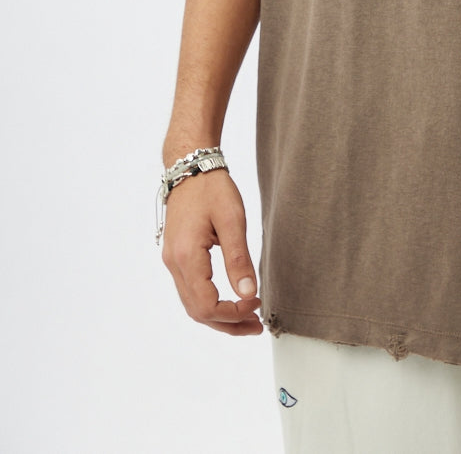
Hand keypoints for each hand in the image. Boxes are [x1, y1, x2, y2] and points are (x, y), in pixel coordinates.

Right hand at [161, 169, 263, 335]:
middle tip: (256, 325)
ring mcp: (172, 262)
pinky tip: (230, 300)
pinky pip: (191, 291)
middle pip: (197, 312)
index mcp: (186, 257)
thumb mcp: (232, 220)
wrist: (190, 168)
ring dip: (219, 317)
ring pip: (192, 305)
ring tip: (248, 318)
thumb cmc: (212, 189)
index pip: (206, 306)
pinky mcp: (176, 257)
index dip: (232, 313)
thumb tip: (248, 294)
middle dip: (228, 323)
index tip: (256, 304)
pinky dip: (210, 303)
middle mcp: (174, 264)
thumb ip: (239, 259)